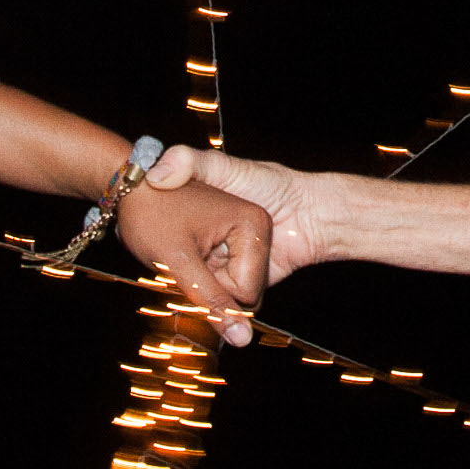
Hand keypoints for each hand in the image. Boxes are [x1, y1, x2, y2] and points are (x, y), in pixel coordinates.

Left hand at [114, 172, 271, 346]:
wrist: (129, 189)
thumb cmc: (152, 214)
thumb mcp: (179, 262)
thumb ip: (212, 301)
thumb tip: (242, 341)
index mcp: (253, 225)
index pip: (246, 293)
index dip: (210, 287)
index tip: (186, 258)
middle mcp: (255, 229)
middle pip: (244, 293)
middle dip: (209, 287)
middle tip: (181, 258)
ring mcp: (243, 236)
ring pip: (232, 290)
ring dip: (203, 283)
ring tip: (181, 256)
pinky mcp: (231, 244)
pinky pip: (224, 279)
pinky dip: (202, 276)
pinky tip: (185, 258)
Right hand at [143, 146, 333, 322]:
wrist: (314, 213)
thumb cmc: (270, 184)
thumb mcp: (222, 166)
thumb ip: (189, 161)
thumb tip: (155, 175)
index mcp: (204, 225)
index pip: (173, 248)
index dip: (173, 247)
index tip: (171, 240)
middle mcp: (215, 247)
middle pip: (190, 275)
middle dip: (196, 271)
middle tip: (206, 252)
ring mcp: (231, 269)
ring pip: (209, 294)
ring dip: (215, 288)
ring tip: (225, 263)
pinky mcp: (248, 288)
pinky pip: (232, 308)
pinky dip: (232, 307)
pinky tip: (234, 288)